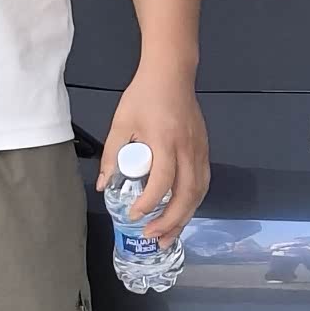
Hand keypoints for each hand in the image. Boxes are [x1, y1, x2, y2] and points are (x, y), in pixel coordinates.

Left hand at [102, 67, 210, 243]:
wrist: (172, 74)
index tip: (134, 214)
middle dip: (171, 221)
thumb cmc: (145, 95)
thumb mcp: (120, 123)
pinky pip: (202, 183)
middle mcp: (187, 149)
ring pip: (199, 192)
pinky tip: (181, 213)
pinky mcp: (204, 150)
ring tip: (168, 234)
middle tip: (153, 236)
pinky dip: (193, 202)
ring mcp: (200, 150)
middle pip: (187, 195)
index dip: (149, 203)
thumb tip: (104, 185)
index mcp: (165, 141)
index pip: (162, 182)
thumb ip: (111, 155)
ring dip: (185, 217)